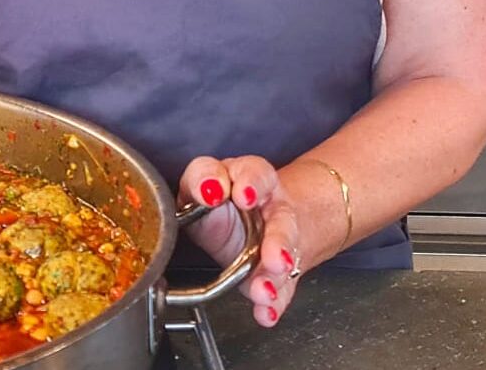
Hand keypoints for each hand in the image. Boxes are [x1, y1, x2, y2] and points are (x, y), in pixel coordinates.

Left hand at [178, 155, 306, 328]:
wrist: (256, 216)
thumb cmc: (223, 198)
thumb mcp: (205, 179)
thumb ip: (202, 180)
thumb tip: (206, 189)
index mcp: (252, 179)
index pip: (255, 173)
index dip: (250, 183)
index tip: (243, 196)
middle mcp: (272, 209)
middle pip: (281, 225)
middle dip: (277, 243)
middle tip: (274, 259)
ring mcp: (279, 241)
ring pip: (282, 262)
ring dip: (272, 277)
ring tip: (264, 291)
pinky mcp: (279, 271)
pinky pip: (282, 289)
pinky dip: (274, 303)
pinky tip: (265, 312)